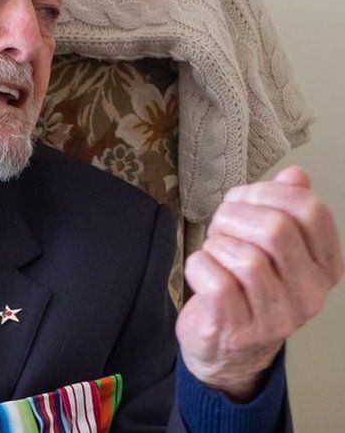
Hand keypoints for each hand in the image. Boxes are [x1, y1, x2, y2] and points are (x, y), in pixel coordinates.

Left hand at [177, 166, 341, 399]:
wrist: (226, 350)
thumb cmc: (245, 290)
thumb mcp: (271, 247)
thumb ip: (284, 208)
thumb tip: (296, 174)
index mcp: (324, 266)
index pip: (311, 211)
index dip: (268, 192)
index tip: (245, 200)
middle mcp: (309, 293)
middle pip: (275, 230)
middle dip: (234, 217)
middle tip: (220, 226)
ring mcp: (276, 316)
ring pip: (245, 257)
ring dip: (216, 244)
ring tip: (214, 252)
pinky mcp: (238, 330)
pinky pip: (216, 282)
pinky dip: (199, 266)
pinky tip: (202, 271)